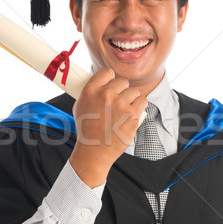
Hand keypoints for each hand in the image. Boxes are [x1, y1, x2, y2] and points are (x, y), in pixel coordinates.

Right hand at [69, 68, 147, 186]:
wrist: (95, 151)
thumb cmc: (87, 130)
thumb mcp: (80, 106)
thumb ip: (91, 91)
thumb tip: (102, 82)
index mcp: (91, 90)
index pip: (107, 72)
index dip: (111, 80)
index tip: (112, 87)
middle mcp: (106, 94)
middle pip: (123, 81)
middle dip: (122, 91)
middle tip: (118, 103)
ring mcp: (120, 104)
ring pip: (134, 91)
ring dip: (132, 99)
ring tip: (125, 111)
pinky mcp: (132, 114)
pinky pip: (143, 101)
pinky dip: (140, 107)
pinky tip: (132, 113)